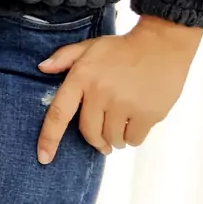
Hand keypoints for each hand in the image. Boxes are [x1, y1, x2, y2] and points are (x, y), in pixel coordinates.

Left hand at [36, 15, 202, 163]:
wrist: (160, 46)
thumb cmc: (122, 48)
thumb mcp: (90, 46)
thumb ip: (64, 57)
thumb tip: (41, 68)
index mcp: (81, 77)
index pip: (59, 113)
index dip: (49, 138)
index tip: (44, 158)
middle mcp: (99, 93)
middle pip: (89, 132)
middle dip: (94, 139)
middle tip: (101, 138)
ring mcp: (123, 104)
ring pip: (112, 139)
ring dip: (114, 138)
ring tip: (120, 123)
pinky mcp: (146, 114)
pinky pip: (134, 140)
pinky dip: (133, 136)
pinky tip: (136, 121)